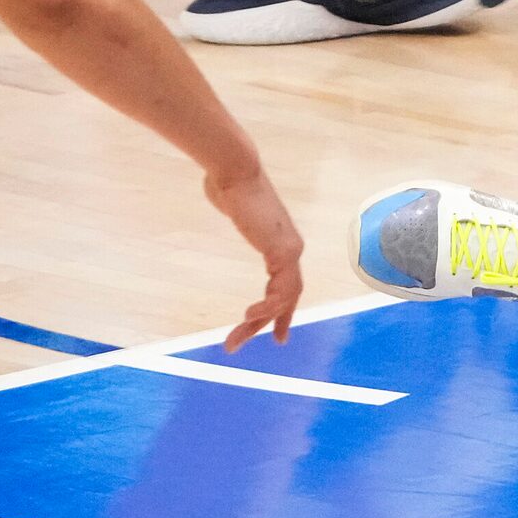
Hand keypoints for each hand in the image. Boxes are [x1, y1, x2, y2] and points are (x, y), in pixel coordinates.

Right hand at [208, 167, 305, 349]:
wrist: (235, 173)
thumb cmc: (231, 188)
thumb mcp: (236, 211)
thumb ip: (238, 215)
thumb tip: (225, 197)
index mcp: (282, 245)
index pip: (289, 286)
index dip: (283, 311)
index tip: (278, 335)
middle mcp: (291, 250)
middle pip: (286, 297)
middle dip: (266, 324)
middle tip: (237, 344)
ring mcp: (291, 250)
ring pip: (284, 298)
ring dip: (260, 322)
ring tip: (235, 338)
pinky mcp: (283, 250)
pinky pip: (282, 287)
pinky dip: (269, 306)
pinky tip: (250, 316)